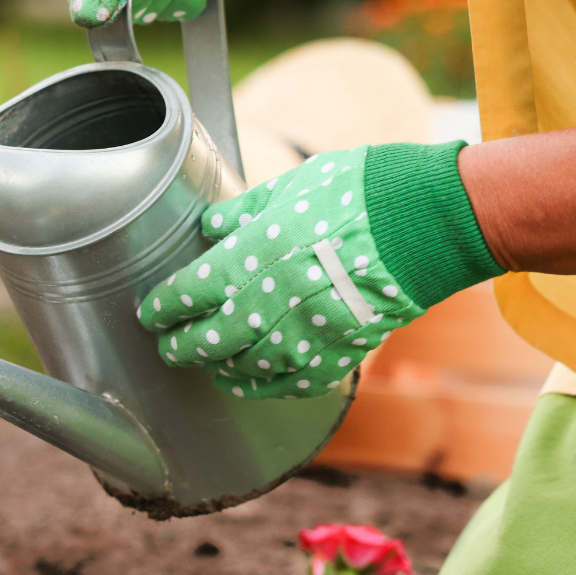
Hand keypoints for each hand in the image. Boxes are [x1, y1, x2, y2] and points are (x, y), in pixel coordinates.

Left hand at [137, 142, 504, 398]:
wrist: (424, 223)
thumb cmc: (358, 193)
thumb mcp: (291, 187)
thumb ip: (245, 212)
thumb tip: (212, 227)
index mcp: (249, 259)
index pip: (186, 295)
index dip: (162, 308)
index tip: (151, 313)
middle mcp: (268, 305)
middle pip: (207, 341)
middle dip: (181, 347)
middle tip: (169, 347)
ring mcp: (303, 336)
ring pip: (244, 370)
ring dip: (220, 370)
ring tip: (210, 366)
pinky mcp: (337, 355)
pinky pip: (291, 384)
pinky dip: (266, 387)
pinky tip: (254, 382)